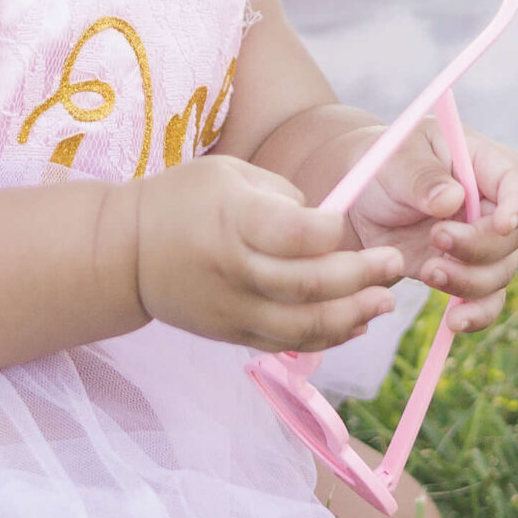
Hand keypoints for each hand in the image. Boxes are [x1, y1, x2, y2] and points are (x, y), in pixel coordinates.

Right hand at [127, 156, 404, 353]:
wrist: (124, 253)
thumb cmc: (183, 200)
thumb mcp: (229, 173)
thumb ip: (284, 196)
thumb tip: (329, 225)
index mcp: (235, 221)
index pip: (298, 234)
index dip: (334, 231)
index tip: (348, 221)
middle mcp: (236, 270)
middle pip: (310, 284)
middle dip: (361, 276)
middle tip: (394, 264)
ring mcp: (233, 309)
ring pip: (304, 326)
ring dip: (353, 316)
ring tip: (384, 302)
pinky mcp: (232, 334)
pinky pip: (287, 343)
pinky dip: (326, 337)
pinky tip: (353, 322)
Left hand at [340, 126, 517, 333]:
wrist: (365, 201)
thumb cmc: (386, 165)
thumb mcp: (396, 160)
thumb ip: (421, 177)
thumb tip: (450, 200)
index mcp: (485, 165)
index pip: (517, 182)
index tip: (502, 225)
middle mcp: (493, 207)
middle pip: (510, 237)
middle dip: (477, 246)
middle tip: (436, 238)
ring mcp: (482, 244)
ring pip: (499, 274)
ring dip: (469, 281)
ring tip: (427, 272)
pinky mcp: (465, 273)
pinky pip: (485, 301)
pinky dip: (475, 315)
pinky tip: (455, 322)